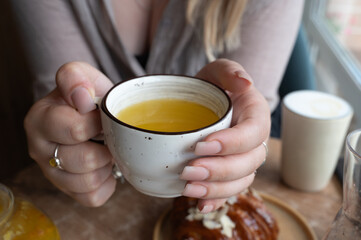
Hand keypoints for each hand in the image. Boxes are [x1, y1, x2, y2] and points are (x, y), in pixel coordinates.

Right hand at [24, 62, 115, 205]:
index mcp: (40, 120)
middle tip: (107, 136)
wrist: (90, 113)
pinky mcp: (66, 190)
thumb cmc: (86, 96)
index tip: (103, 117)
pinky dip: (107, 183)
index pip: (76, 130)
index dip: (99, 125)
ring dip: (106, 165)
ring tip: (105, 149)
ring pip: (89, 182)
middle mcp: (39, 149)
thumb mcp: (80, 75)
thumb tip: (81, 99)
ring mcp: (51, 173)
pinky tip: (104, 166)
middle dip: (105, 147)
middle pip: (84, 160)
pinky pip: (93, 197)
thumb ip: (75, 77)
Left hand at [180, 59, 269, 212]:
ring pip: (240, 182)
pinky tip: (200, 206)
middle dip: (219, 171)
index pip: (253, 133)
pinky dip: (215, 201)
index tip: (202, 145)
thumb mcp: (219, 71)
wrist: (204, 102)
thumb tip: (245, 84)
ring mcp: (242, 159)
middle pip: (248, 163)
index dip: (232, 143)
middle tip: (188, 170)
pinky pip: (228, 191)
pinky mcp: (228, 172)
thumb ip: (230, 72)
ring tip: (188, 189)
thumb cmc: (213, 85)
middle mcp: (253, 142)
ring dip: (216, 190)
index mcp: (256, 116)